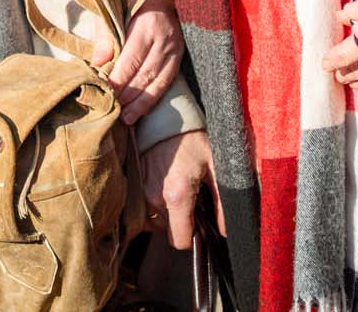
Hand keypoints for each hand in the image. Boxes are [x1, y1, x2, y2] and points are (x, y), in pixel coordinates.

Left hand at [110, 0, 182, 124]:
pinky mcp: (180, 54)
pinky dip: (155, 96)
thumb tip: (97, 63)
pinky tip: (143, 109)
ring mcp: (176, 48)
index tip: (106, 93)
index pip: (132, 58)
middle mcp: (165, 38)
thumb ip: (105, 34)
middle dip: (130, 95)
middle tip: (114, 112)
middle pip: (147, 73)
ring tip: (127, 118)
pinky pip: (168, 80)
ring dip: (143, 102)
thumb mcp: (113, 7)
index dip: (119, 79)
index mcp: (147, 24)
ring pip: (160, 81)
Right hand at [141, 130, 220, 249]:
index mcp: (177, 196)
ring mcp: (140, 190)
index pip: (181, 241)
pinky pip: (145, 206)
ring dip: (167, 212)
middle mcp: (154, 197)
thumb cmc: (193, 139)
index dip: (194, 237)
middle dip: (181, 221)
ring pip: (155, 219)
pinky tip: (165, 184)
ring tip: (178, 189)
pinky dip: (155, 202)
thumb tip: (225, 231)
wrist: (164, 116)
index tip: (201, 223)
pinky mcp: (132, 183)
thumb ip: (223, 202)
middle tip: (192, 198)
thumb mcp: (216, 166)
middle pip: (168, 230)